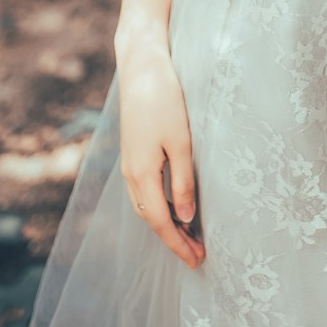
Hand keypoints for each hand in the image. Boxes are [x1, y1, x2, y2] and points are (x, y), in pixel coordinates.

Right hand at [117, 43, 206, 271]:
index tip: (197, 262)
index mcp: (142, 174)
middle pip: (151, 218)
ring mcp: (129, 161)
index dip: (178, 245)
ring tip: (189, 235)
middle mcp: (130, 173)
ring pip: (145, 204)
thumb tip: (186, 218)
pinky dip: (158, 204)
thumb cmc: (165, 100)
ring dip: (165, 223)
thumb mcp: (181, 142)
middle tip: (197, 255)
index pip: (160, 222)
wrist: (141, 65)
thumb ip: (183, 182)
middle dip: (172, 239)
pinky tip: (172, 203)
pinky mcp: (133, 150)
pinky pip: (144, 189)